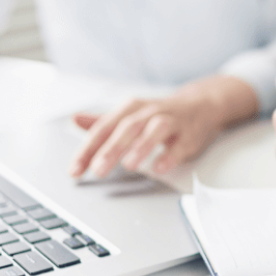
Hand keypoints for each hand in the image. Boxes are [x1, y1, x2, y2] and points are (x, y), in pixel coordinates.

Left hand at [69, 76, 258, 178]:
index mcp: (131, 109)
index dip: (88, 149)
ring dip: (142, 146)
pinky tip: (160, 167)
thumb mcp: (130, 115)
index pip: (104, 128)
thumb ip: (103, 121)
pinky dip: (170, 155)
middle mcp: (149, 112)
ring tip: (129, 165)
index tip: (75, 170)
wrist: (200, 105)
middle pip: (128, 127)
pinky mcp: (189, 134)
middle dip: (112, 148)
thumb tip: (76, 119)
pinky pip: (180, 144)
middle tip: (98, 169)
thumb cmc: (159, 114)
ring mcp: (171, 122)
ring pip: (156, 129)